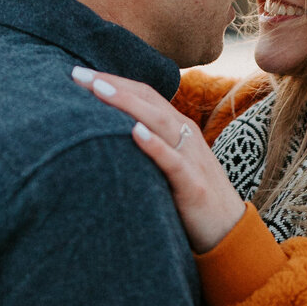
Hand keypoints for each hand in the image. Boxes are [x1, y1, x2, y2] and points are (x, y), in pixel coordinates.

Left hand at [72, 66, 245, 253]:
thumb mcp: (169, 165)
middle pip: (147, 100)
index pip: (144, 95)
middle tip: (77, 73)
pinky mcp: (193, 185)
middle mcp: (185, 135)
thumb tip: (108, 139)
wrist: (229, 232)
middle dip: (112, 84)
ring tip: (99, 90)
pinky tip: (134, 132)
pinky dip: (154, 145)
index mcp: (177, 129)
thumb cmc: (191, 199)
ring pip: (158, 121)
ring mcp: (191, 158)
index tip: (79, 74)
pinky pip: (173, 161)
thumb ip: (147, 148)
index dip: (113, 81)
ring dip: (128, 103)